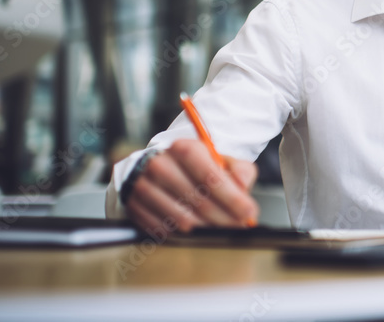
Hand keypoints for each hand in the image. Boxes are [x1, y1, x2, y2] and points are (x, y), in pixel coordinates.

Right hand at [125, 138, 259, 233]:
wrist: (163, 168)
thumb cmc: (197, 167)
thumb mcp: (222, 160)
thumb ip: (240, 170)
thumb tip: (244, 185)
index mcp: (184, 148)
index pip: (210, 176)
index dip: (232, 197)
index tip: (249, 213)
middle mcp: (160, 165)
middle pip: (198, 201)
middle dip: (224, 218)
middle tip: (240, 226)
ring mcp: (143, 187)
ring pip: (182, 219)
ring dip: (207, 229)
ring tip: (221, 229)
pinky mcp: (134, 207)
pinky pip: (165, 230)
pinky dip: (185, 235)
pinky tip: (197, 230)